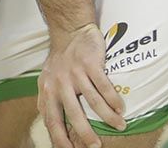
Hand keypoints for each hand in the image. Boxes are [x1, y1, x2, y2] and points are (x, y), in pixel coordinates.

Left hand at [38, 24, 125, 147]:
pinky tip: (121, 108)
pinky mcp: (89, 63)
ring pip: (93, 101)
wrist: (69, 31)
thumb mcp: (46, 80)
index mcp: (48, 90)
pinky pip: (104, 85)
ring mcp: (75, 73)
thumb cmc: (59, 60)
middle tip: (96, 147)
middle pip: (73, 114)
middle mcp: (60, 83)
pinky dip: (114, 99)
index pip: (52, 120)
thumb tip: (47, 123)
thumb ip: (47, 101)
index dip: (59, 138)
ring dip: (108, 117)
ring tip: (120, 126)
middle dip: (86, 133)